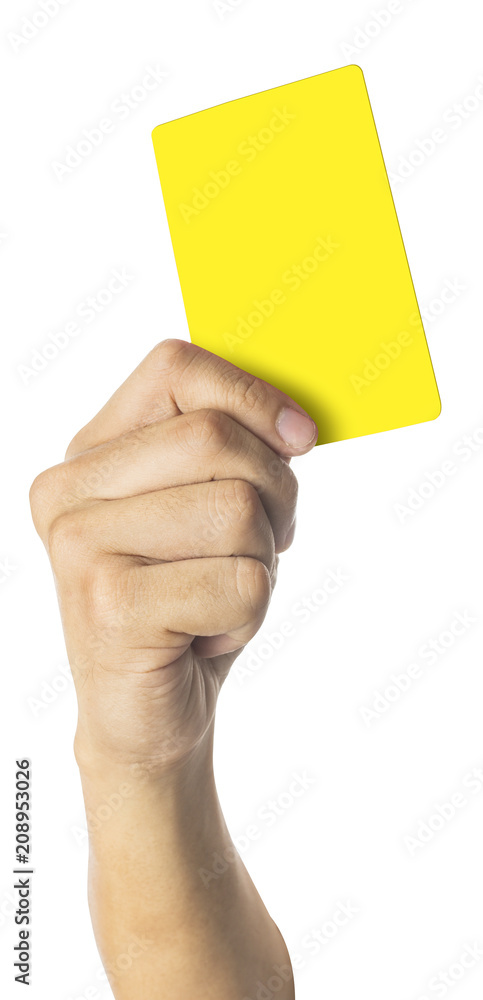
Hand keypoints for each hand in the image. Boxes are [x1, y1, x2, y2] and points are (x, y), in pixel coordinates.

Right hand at [29, 340, 316, 773]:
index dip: (252, 394)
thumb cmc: (187, 603)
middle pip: (215, 439)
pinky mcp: (109, 604)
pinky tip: (205, 636)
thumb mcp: (208, 510)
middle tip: (262, 545)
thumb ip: (231, 451)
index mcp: (90, 453)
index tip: (300, 439)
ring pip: (238, 509)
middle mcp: (68, 490)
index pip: (175, 368)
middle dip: (274, 495)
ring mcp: (80, 545)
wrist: (147, 715)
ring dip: (261, 562)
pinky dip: (249, 615)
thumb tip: (295, 423)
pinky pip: (241, 582)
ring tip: (221, 596)